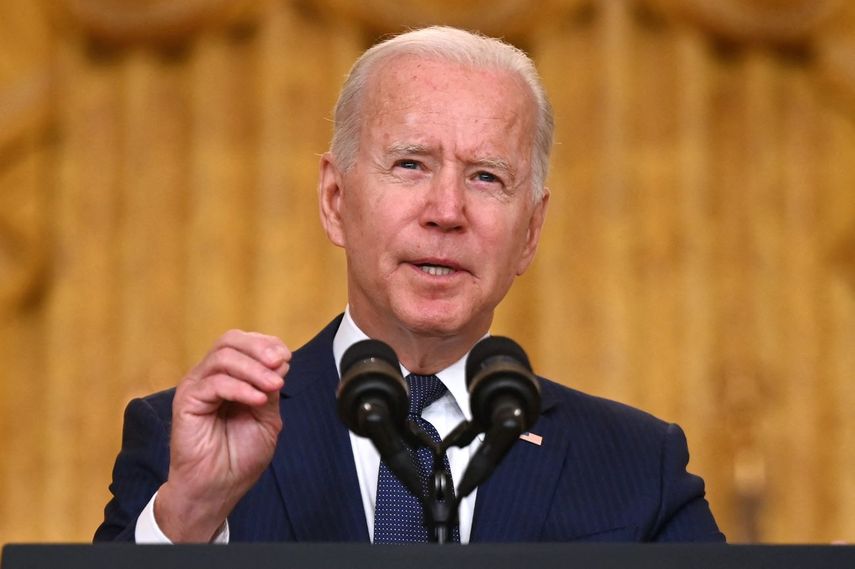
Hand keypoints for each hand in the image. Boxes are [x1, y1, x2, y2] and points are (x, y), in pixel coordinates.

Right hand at [154, 330, 289, 541]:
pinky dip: (240, 387)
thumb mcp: (267, 418)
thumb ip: (270, 390)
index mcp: (229, 377)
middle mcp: (210, 376)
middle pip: (230, 340)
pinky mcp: (187, 401)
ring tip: (274, 385)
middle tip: (280, 364)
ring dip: (254, 368)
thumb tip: (279, 362)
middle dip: (259, 348)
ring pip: (223, 356)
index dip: (266, 344)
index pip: (244, 343)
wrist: (217, 488)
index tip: (286, 359)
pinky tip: (257, 400)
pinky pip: (214, 382)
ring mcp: (196, 387)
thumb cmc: (239, 458)